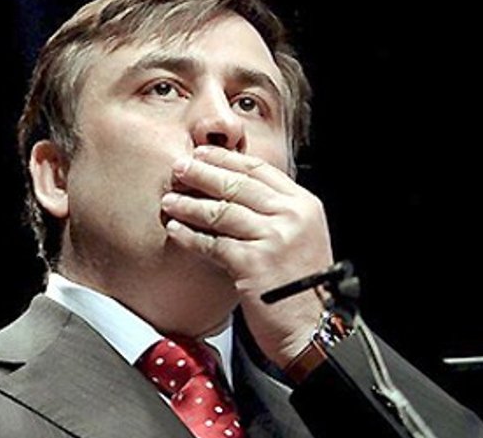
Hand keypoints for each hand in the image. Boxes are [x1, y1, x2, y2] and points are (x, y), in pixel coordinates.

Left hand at [161, 145, 332, 367]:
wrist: (313, 329)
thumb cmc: (300, 288)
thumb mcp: (298, 239)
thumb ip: (274, 214)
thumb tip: (233, 191)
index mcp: (304, 205)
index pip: (260, 170)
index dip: (227, 159)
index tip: (202, 154)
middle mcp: (292, 216)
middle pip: (237, 184)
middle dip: (203, 174)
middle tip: (177, 168)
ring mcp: (274, 238)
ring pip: (221, 211)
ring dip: (190, 205)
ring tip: (169, 200)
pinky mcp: (254, 263)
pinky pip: (212, 242)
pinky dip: (189, 236)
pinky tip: (174, 230)